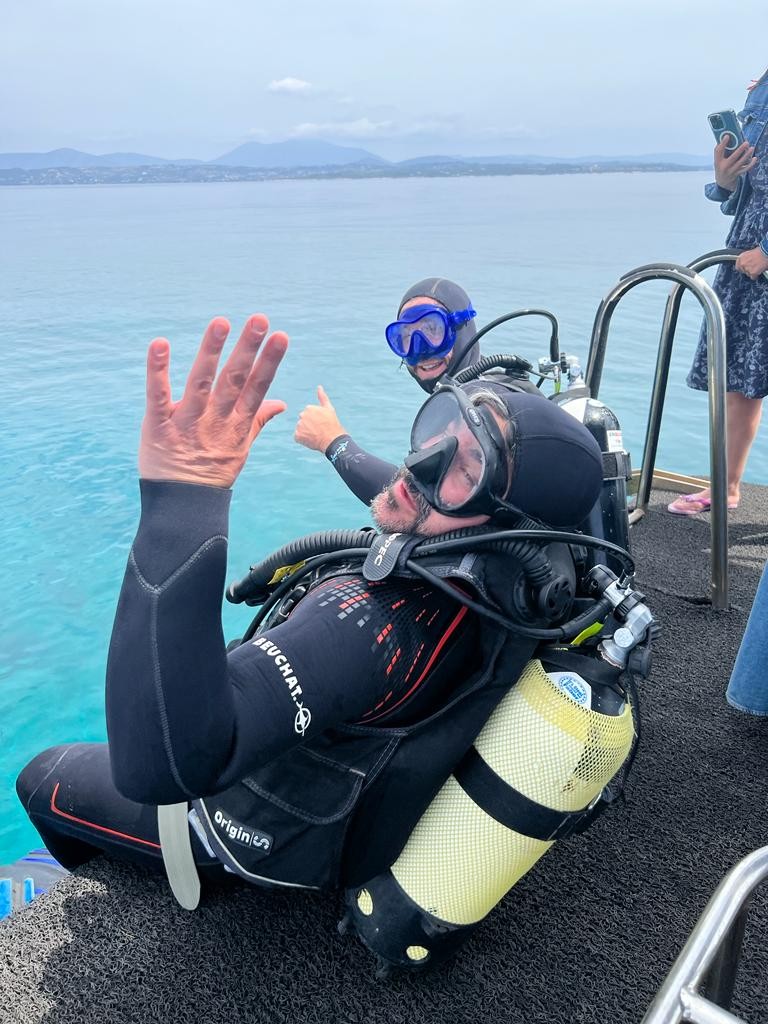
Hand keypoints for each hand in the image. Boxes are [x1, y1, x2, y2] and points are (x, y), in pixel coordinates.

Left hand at [139, 314, 287, 487]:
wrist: (183, 507)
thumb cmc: (212, 473)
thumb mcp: (240, 448)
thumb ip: (258, 420)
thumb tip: (281, 403)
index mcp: (236, 424)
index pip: (256, 388)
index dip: (268, 362)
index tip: (280, 337)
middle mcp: (215, 421)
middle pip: (234, 380)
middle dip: (247, 349)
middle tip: (259, 321)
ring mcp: (187, 423)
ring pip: (201, 383)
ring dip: (211, 352)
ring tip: (221, 323)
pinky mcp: (158, 426)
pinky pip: (158, 396)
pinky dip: (158, 371)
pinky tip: (159, 344)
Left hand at [294, 385, 345, 451]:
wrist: (332, 440)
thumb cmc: (332, 424)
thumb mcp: (329, 409)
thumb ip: (322, 397)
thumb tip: (319, 387)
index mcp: (309, 408)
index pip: (309, 415)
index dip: (316, 420)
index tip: (322, 424)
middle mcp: (302, 415)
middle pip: (304, 421)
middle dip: (309, 425)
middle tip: (319, 430)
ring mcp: (299, 426)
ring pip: (301, 429)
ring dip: (306, 432)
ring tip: (316, 435)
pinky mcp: (297, 436)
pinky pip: (298, 437)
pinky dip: (303, 440)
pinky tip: (311, 440)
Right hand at [714, 138, 756, 191]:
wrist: (723, 181)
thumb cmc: (721, 166)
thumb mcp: (717, 160)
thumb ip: (720, 151)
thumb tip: (725, 137)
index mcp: (718, 162)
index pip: (718, 152)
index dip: (722, 144)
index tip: (727, 136)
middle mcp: (724, 167)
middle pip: (732, 158)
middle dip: (740, 150)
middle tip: (746, 143)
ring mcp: (731, 171)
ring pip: (740, 163)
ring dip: (747, 155)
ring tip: (751, 148)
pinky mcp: (738, 173)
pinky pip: (745, 169)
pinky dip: (751, 164)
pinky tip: (755, 158)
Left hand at [735, 247, 767, 280]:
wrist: (766, 252)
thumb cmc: (761, 251)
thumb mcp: (751, 252)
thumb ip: (747, 258)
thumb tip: (749, 262)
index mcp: (741, 257)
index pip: (738, 266)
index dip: (742, 268)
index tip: (744, 268)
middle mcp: (742, 263)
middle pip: (743, 271)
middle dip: (748, 270)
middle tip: (753, 267)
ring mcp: (747, 268)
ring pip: (748, 274)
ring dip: (752, 272)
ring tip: (757, 268)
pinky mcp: (752, 273)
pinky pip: (753, 277)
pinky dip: (756, 276)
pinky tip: (759, 272)